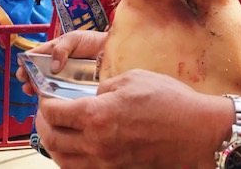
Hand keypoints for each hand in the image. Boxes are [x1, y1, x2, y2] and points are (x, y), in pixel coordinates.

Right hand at [16, 30, 106, 95]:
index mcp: (54, 52)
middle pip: (37, 74)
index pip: (35, 57)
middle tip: (24, 80)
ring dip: (36, 88)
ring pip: (46, 86)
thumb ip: (62, 48)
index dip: (26, 62)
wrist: (111, 52)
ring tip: (31, 90)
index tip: (21, 67)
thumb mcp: (74, 38)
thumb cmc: (92, 42)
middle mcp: (56, 67)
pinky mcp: (73, 90)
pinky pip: (61, 95)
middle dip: (28, 77)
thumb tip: (53, 65)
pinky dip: (54, 97)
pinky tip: (48, 99)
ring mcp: (64, 79)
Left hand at [35, 69, 228, 168]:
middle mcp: (96, 143)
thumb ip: (105, 88)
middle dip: (43, 123)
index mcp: (97, 114)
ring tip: (56, 130)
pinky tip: (75, 148)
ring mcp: (106, 162)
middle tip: (45, 113)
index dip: (44, 103)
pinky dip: (70, 160)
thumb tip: (93, 97)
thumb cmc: (170, 101)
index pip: (54, 112)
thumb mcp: (133, 79)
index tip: (45, 96)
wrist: (197, 131)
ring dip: (53, 144)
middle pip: (52, 138)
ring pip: (62, 160)